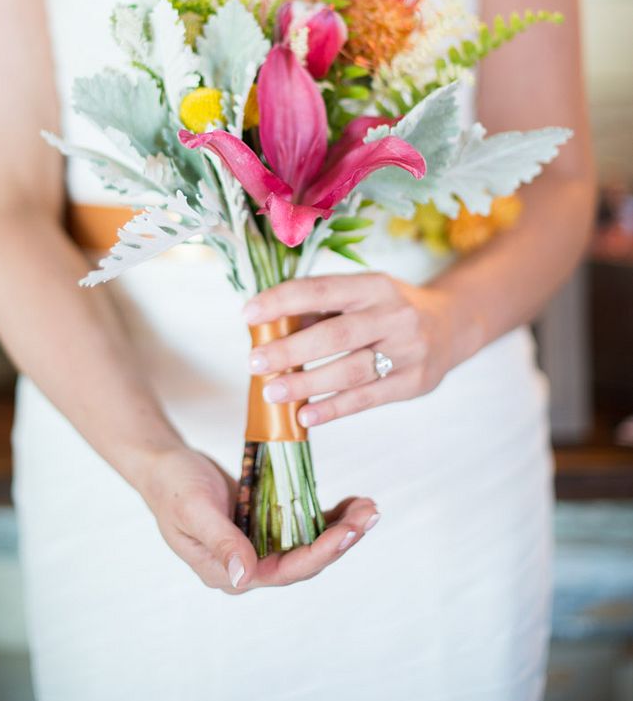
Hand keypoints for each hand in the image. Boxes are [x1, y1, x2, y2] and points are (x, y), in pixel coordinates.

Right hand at [143, 447, 378, 592]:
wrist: (164, 465)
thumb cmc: (172, 487)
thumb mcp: (194, 510)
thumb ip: (221, 541)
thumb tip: (246, 576)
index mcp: (229, 572)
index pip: (285, 571)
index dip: (320, 553)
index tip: (348, 533)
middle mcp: (249, 564)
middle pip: (305, 560)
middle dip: (340, 539)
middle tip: (369, 515)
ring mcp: (258, 545)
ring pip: (309, 542)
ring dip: (340, 527)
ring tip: (368, 508)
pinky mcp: (265, 525)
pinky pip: (301, 524)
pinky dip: (326, 514)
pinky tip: (348, 503)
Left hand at [242, 272, 469, 426]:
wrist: (452, 326)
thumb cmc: (387, 309)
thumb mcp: (361, 295)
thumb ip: (320, 309)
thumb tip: (266, 327)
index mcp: (373, 285)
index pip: (321, 290)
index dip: (283, 301)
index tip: (248, 314)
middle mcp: (393, 315)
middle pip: (336, 335)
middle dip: (290, 349)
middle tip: (254, 362)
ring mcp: (408, 351)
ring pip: (351, 371)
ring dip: (307, 383)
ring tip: (272, 393)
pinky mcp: (414, 382)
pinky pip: (367, 398)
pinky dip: (333, 408)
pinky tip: (305, 414)